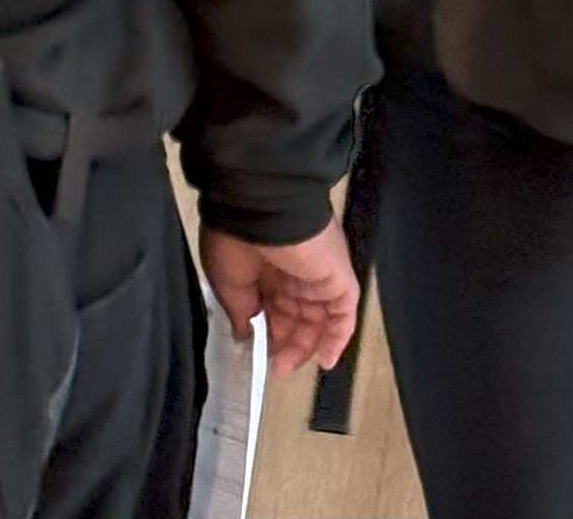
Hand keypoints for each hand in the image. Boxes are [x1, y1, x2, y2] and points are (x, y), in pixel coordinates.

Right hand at [197, 222, 358, 375]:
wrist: (261, 206)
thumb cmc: (236, 234)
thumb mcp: (228, 283)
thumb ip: (241, 312)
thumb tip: (244, 334)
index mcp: (266, 264)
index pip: (274, 306)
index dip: (268, 333)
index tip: (260, 354)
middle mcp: (294, 266)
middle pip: (298, 313)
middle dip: (286, 343)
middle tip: (276, 366)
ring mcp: (317, 270)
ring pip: (320, 315)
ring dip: (307, 345)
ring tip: (288, 366)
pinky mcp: (336, 273)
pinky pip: (344, 310)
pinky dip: (338, 336)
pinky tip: (326, 358)